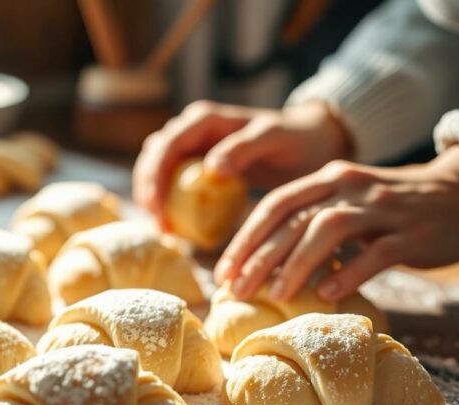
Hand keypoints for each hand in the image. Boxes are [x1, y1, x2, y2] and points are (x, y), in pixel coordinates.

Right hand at [132, 100, 349, 228]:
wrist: (310, 143)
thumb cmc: (294, 139)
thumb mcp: (274, 139)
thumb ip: (244, 148)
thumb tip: (211, 168)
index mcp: (205, 119)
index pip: (167, 144)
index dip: (155, 174)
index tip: (156, 206)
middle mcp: (193, 130)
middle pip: (154, 157)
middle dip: (148, 190)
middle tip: (159, 225)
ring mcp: (194, 148)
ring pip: (158, 170)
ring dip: (154, 198)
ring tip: (164, 229)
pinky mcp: (200, 168)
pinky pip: (175, 184)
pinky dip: (170, 204)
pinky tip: (177, 228)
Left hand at [215, 145, 458, 301]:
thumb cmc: (395, 207)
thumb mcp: (349, 202)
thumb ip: (313, 220)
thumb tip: (266, 262)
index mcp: (330, 178)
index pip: (276, 204)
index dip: (246, 238)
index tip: (223, 272)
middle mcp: (351, 187)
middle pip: (295, 218)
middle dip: (260, 256)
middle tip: (237, 290)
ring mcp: (383, 209)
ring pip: (329, 230)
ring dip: (297, 263)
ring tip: (275, 295)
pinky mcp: (412, 233)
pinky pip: (376, 253)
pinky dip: (348, 272)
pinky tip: (326, 294)